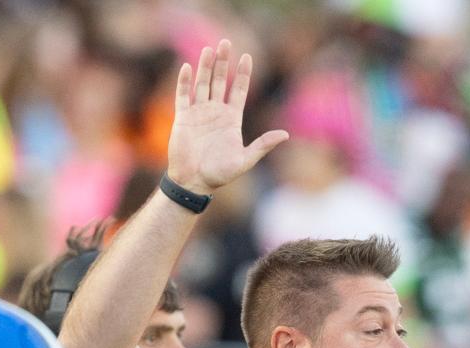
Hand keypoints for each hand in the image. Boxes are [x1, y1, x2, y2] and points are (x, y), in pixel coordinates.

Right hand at [168, 38, 287, 193]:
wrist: (193, 183)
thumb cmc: (219, 175)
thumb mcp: (245, 161)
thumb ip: (263, 145)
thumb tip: (285, 134)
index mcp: (232, 120)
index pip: (239, 90)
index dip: (243, 74)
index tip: (247, 57)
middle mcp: (215, 112)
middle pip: (220, 81)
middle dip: (223, 63)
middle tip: (226, 43)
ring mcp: (199, 113)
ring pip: (202, 83)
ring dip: (205, 66)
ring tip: (209, 50)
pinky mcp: (183, 118)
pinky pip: (183, 95)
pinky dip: (185, 82)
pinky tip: (188, 67)